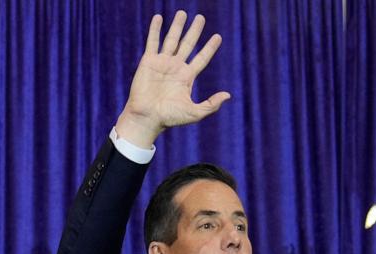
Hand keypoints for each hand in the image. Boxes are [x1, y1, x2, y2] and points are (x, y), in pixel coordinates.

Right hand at [116, 11, 230, 147]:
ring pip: (171, 40)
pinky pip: (153, 42)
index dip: (210, 48)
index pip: (202, 58)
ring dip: (177, 26)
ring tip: (182, 13)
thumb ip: (211, 104)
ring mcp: (162, 63)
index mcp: (187, 77)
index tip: (218, 37)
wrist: (147, 117)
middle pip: (188, 44)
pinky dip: (155, 30)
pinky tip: (159, 18)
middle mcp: (176, 67)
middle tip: (201, 18)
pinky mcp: (148, 61)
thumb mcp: (194, 112)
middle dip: (194, 31)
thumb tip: (228, 95)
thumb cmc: (169, 118)